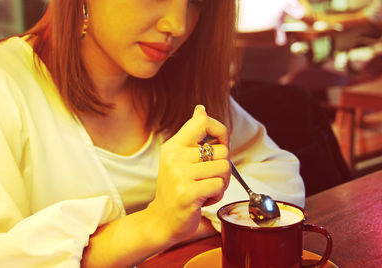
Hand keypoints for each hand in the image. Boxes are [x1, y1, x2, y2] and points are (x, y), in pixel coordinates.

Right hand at [148, 105, 230, 243]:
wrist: (162, 220)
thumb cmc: (177, 188)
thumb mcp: (179, 158)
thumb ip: (192, 136)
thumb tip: (201, 110)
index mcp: (174, 146)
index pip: (203, 122)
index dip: (220, 130)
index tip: (219, 143)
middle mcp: (175, 157)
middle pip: (222, 150)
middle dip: (222, 167)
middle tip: (206, 178)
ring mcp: (180, 175)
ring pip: (224, 168)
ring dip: (221, 183)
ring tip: (204, 189)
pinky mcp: (188, 193)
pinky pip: (219, 186)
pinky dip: (216, 195)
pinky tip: (202, 199)